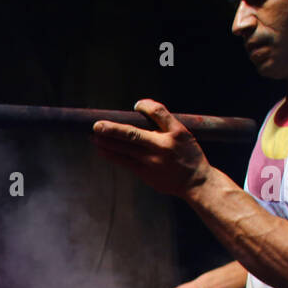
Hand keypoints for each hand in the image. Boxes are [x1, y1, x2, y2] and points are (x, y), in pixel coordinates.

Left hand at [92, 99, 213, 197]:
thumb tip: (140, 105)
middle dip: (113, 130)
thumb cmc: (188, 154)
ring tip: (93, 136)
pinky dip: (112, 155)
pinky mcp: (146, 173)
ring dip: (107, 142)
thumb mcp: (184, 133)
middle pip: (133, 135)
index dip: (146, 106)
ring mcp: (153, 161)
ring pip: (125, 149)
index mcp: (175, 133)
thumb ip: (164, 119)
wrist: (195, 182)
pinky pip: (125, 162)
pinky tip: (101, 149)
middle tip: (96, 125)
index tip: (137, 104)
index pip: (158, 113)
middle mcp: (163, 146)